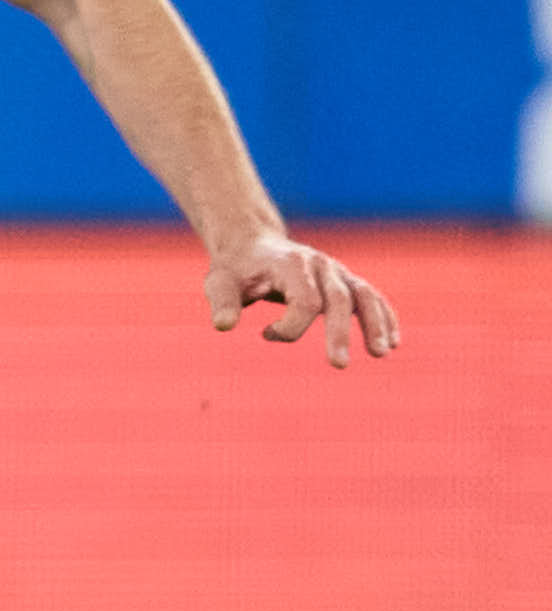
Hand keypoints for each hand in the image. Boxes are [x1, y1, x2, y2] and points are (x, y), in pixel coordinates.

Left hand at [203, 226, 399, 367]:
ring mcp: (336, 272)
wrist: (252, 245)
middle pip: (339, 299)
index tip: (264, 334)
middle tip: (338, 365)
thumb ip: (222, 303)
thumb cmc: (235, 270)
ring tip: (381, 353)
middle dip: (340, 333)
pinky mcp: (344, 281)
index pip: (304, 300)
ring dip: (376, 324)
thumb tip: (222, 326)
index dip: (289, 326)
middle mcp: (319, 265)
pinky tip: (391, 342)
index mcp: (290, 264)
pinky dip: (384, 317)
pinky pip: (371, 298)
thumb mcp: (219, 283)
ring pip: (364, 296)